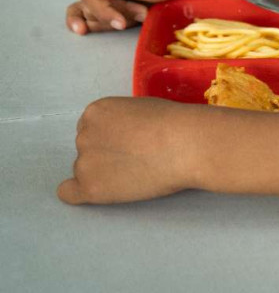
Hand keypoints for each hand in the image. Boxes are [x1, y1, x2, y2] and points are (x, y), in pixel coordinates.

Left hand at [58, 97, 200, 204]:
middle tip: (136, 158)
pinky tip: (93, 191)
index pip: (93, 128)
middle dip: (106, 154)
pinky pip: (69, 193)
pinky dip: (77, 193)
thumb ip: (125, 121)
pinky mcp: (91, 187)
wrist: (185, 144)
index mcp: (95, 112)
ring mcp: (84, 162)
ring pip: (86, 171)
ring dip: (105, 173)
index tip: (127, 143)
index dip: (111, 137)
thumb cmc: (174, 122)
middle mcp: (83, 135)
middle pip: (88, 149)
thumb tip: (126, 137)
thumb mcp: (142, 108)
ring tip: (137, 173)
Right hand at [66, 0, 191, 33]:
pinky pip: (99, 19)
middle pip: (91, 5)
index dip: (103, 9)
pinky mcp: (117, 8)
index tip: (121, 22)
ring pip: (94, 14)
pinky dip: (101, 24)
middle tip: (142, 13)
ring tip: (143, 13)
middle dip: (116, 13)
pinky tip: (93, 28)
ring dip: (116, 19)